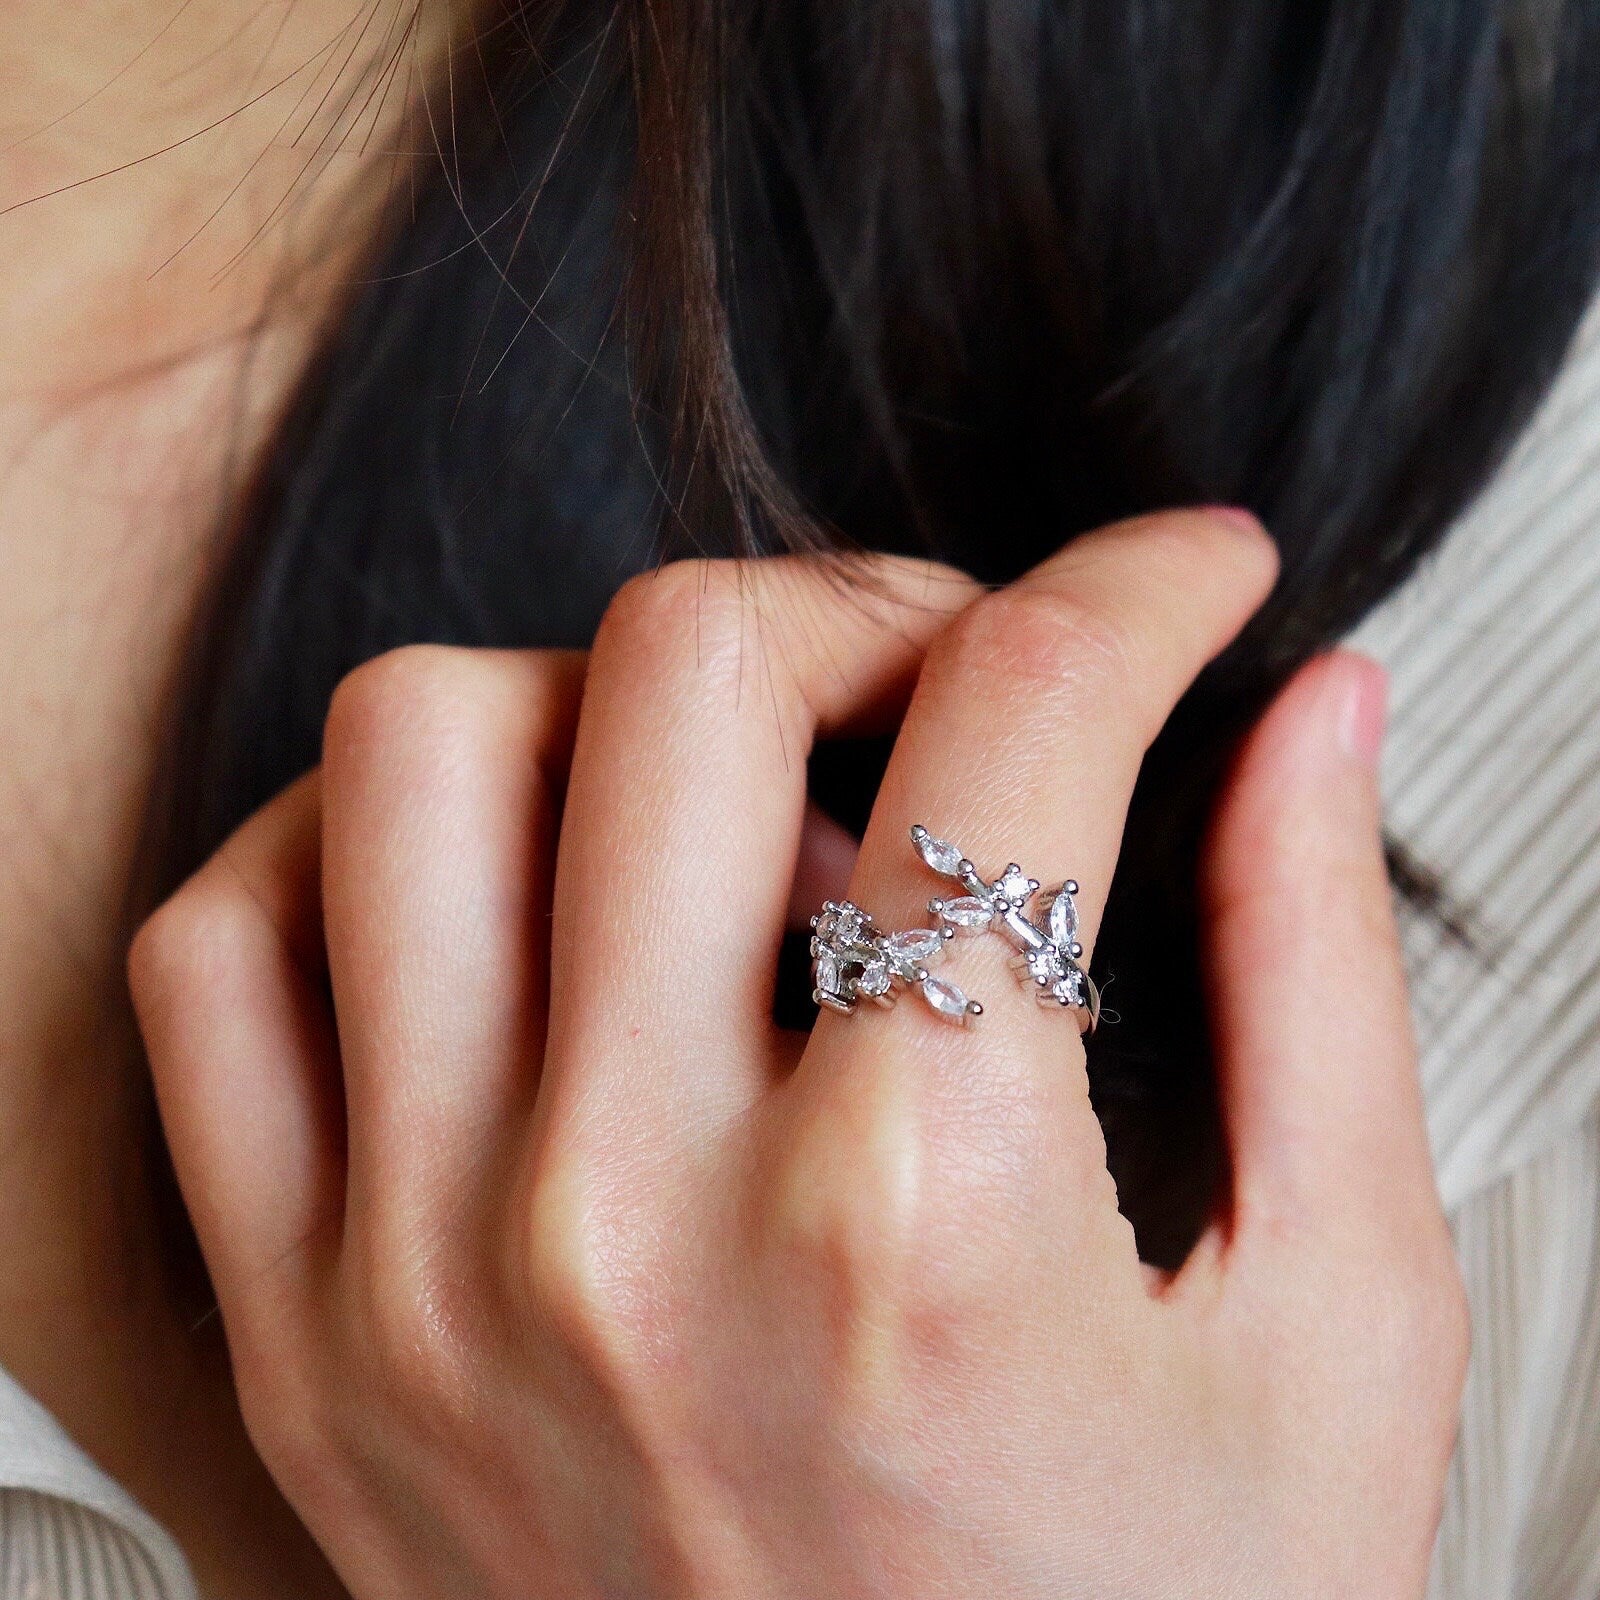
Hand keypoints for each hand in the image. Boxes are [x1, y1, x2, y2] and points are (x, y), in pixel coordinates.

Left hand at [130, 510, 1466, 1598]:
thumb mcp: (1329, 1337)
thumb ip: (1318, 978)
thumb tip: (1312, 712)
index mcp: (918, 1224)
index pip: (1018, 724)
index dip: (1139, 591)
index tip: (1189, 581)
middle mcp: (626, 1223)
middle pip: (687, 666)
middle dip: (867, 606)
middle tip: (953, 681)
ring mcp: (418, 1271)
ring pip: (419, 748)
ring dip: (600, 699)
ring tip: (732, 795)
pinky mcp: (306, 1325)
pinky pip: (223, 949)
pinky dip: (353, 850)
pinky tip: (515, 901)